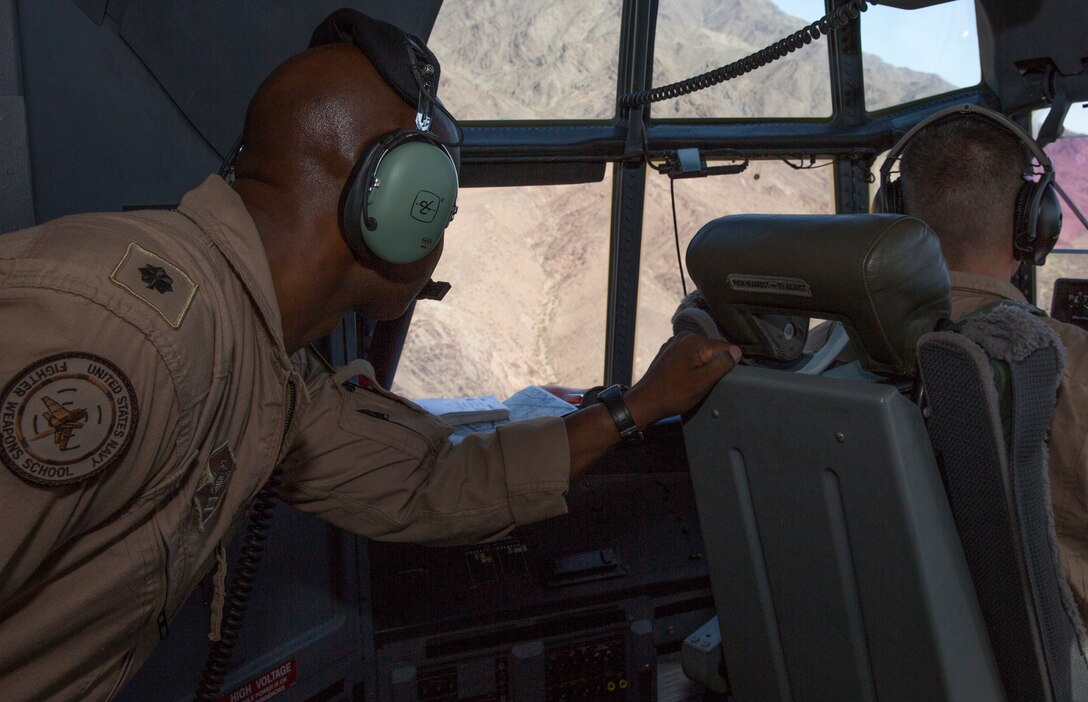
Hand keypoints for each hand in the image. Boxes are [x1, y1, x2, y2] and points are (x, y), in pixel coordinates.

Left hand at [625, 332, 741, 427]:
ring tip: (694, 384)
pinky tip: (686, 380)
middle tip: (705, 384)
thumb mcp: (702, 382)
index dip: (727, 365)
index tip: (720, 380)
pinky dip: (692, 368)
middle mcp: (683, 337)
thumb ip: (721, 365)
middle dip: (714, 366)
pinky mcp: (669, 353)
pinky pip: (689, 358)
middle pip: (712, 350)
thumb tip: (737, 351)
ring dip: (703, 368)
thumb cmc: (672, 394)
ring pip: (701, 355)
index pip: (724, 348)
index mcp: (693, 341)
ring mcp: (674, 344)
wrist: (645, 402)